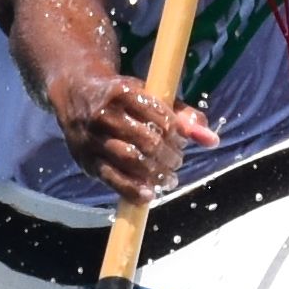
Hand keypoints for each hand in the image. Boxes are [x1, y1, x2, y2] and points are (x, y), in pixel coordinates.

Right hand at [45, 56, 207, 197]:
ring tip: (169, 178)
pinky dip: (134, 190)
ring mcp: (93, 140)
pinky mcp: (87, 160)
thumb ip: (183, 116)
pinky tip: (150, 194)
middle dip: (170, 156)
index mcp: (123, 93)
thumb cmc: (124, 98)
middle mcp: (104, 115)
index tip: (181, 141)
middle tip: (178, 161)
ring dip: (156, 174)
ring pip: (130, 161)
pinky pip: (112, 180)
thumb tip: (212, 140)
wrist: (76, 95)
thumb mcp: (151, 96)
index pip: (160, 118)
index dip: (177, 134)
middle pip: (147, 142)